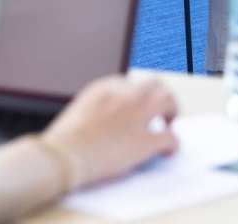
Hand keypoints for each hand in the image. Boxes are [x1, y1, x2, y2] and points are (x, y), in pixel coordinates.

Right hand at [41, 76, 177, 189]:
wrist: (64, 155)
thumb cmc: (66, 139)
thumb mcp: (80, 110)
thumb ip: (98, 107)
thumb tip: (111, 118)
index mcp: (105, 86)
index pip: (130, 83)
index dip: (136, 97)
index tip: (136, 107)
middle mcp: (124, 95)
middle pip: (154, 84)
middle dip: (159, 97)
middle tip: (159, 112)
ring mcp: (136, 116)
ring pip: (168, 100)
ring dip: (171, 111)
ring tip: (168, 124)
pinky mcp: (144, 142)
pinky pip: (171, 138)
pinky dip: (172, 144)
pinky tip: (167, 151)